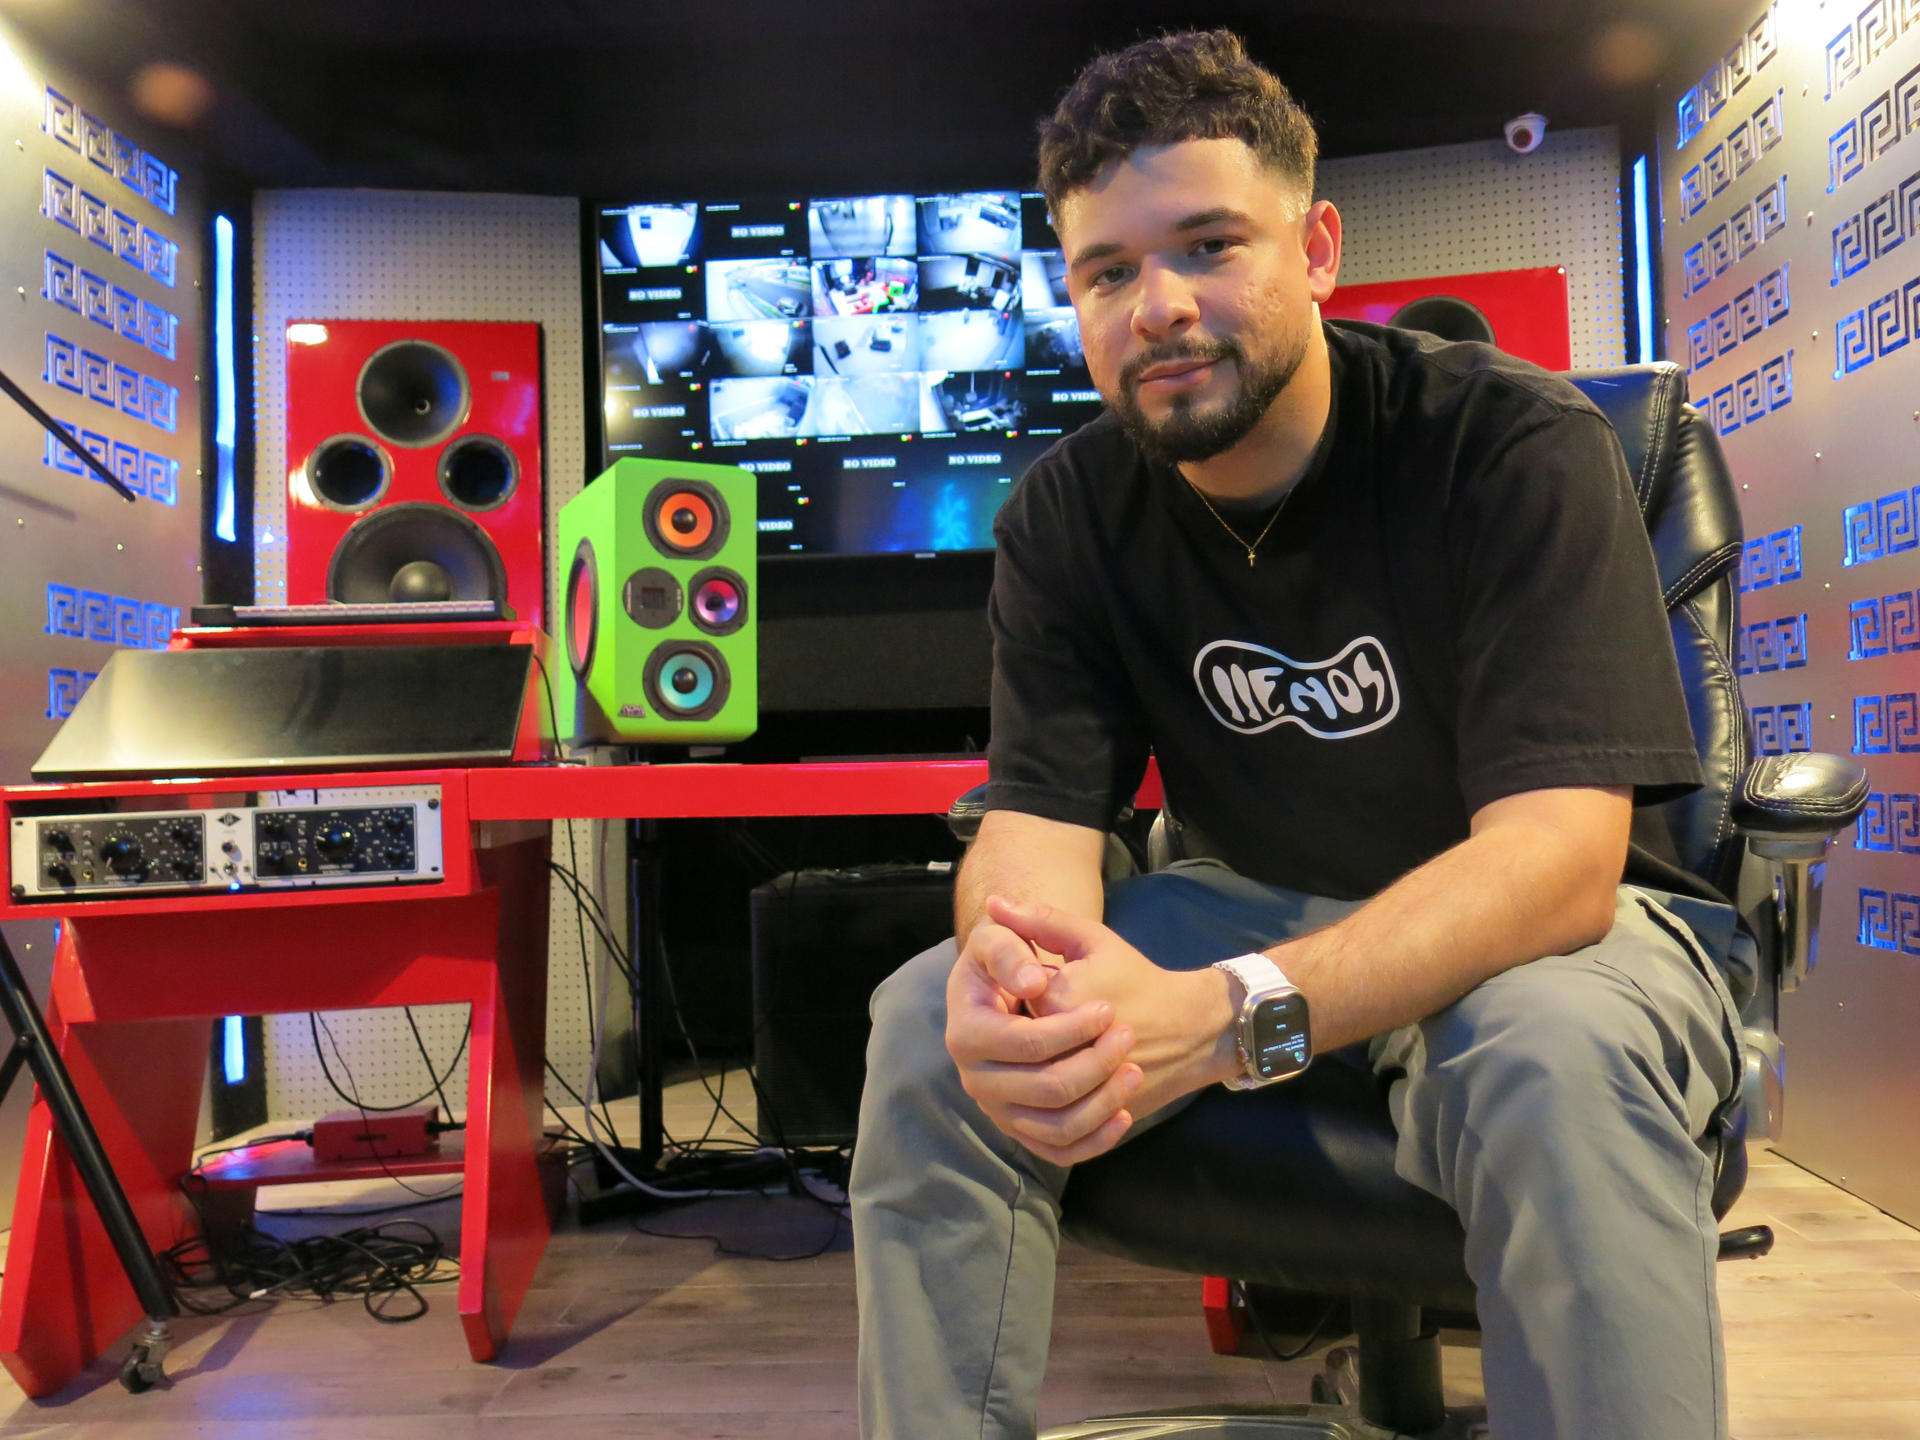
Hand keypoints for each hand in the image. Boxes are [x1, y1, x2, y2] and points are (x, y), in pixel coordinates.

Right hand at [945, 917, 1143, 1165]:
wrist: (1028, 997)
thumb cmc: (1019, 962)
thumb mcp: (1009, 937)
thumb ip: (1011, 943)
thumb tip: (1029, 981)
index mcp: (967, 1031)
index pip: (1025, 1043)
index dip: (1071, 1029)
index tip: (1107, 1009)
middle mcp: (974, 1077)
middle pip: (1047, 1087)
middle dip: (1096, 1062)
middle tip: (1127, 1035)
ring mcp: (998, 1110)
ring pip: (1058, 1125)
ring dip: (1104, 1101)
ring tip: (1132, 1070)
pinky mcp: (1023, 1132)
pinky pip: (1061, 1151)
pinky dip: (1096, 1139)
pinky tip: (1123, 1112)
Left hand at [985, 896, 1237, 1124]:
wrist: (1190, 1027)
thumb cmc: (1137, 978)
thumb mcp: (1092, 939)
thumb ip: (1040, 920)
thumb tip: (993, 903)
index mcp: (1057, 1001)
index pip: (1009, 1007)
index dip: (1027, 998)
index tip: (1055, 991)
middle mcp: (1065, 1050)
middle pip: (1019, 1053)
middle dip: (1040, 1037)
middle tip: (1069, 1023)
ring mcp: (1082, 1092)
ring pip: (1036, 1096)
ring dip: (1047, 1074)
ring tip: (1073, 1053)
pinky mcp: (1095, 1119)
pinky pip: (1060, 1132)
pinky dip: (1059, 1113)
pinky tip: (1074, 1089)